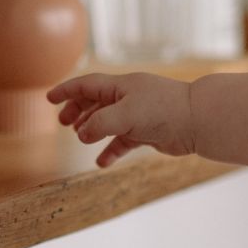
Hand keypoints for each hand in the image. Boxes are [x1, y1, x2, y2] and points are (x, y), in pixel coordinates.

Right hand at [46, 72, 194, 166]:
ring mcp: (139, 115)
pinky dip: (111, 150)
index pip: (87, 84)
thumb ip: (100, 123)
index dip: (67, 91)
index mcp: (121, 85)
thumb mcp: (126, 114)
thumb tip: (81, 134)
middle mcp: (129, 97)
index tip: (49, 99)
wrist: (198, 121)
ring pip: (108, 121)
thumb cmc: (164, 110)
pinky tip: (102, 162)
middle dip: (78, 110)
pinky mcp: (148, 132)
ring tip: (81, 139)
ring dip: (93, 130)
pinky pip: (123, 141)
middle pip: (96, 101)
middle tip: (63, 123)